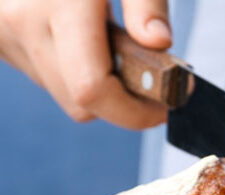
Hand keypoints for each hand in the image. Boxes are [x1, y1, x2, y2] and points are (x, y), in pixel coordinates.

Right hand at [0, 0, 170, 128]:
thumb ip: (146, 1)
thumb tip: (159, 43)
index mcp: (58, 4)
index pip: (92, 89)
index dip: (134, 112)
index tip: (165, 106)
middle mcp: (21, 23)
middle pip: (81, 103)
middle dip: (123, 100)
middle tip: (152, 76)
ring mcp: (4, 33)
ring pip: (63, 94)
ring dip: (98, 84)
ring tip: (110, 38)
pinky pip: (46, 76)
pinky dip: (72, 69)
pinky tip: (81, 35)